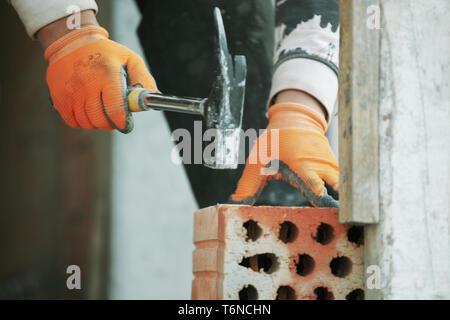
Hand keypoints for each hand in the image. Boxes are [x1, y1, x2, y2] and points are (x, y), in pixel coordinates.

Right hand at [41, 14, 156, 132]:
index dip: (122, 122)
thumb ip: (143, 79)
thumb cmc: (106, 53)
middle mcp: (87, 85)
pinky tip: (87, 110)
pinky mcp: (58, 96)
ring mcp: (70, 92)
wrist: (71, 41)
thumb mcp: (130, 58)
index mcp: (107, 76)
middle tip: (114, 117)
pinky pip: (72, 120)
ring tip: (100, 111)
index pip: (115, 110)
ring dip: (96, 122)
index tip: (125, 123)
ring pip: (86, 122)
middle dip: (110, 123)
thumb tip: (151, 97)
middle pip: (100, 120)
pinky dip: (81, 121)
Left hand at [230, 102, 338, 206]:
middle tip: (344, 207)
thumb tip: (237, 199)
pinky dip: (340, 185)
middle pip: (333, 179)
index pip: (309, 174)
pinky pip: (339, 176)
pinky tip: (341, 198)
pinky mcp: (332, 162)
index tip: (320, 194)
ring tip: (346, 207)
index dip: (315, 184)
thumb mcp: (259, 157)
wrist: (296, 118)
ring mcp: (327, 161)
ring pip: (340, 178)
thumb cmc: (275, 140)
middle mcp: (317, 161)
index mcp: (298, 160)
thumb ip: (250, 181)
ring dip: (342, 190)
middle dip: (338, 190)